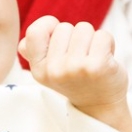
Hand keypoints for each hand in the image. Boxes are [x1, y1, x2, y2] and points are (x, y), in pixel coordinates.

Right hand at [19, 16, 131, 131]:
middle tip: (80, 57)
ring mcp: (75, 68)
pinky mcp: (97, 66)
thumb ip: (34, 53)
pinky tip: (105, 59)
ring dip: (92, 39)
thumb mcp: (49, 70)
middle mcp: (54, 70)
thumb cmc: (75, 79)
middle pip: (64, 27)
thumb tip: (23, 44)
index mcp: (39, 70)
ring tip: (92, 57)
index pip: (34, 32)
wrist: (100, 105)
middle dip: (74, 36)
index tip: (60, 38)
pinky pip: (103, 35)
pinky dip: (108, 43)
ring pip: (84, 28)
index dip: (49, 26)